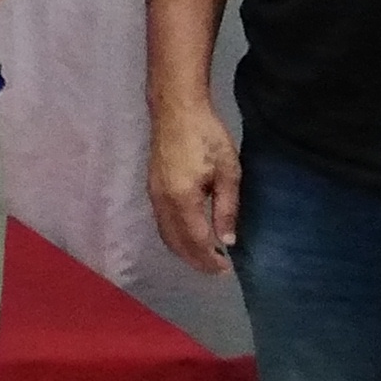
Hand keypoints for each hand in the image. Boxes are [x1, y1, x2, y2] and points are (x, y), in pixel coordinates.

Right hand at [148, 95, 242, 275]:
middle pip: (177, 243)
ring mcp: (154, 196)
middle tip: (217, 270)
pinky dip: (175, 238)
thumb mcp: (228, 171)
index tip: (227, 269)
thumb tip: (227, 240)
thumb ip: (227, 208)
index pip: (197, 240)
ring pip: (166, 235)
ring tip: (205, 258)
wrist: (177, 110)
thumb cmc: (207, 136)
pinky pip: (162, 224)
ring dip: (184, 251)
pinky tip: (190, 237)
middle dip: (196, 261)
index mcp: (183, 199)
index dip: (211, 258)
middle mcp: (163, 202)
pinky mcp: (152, 189)